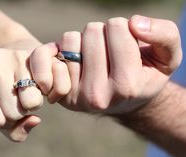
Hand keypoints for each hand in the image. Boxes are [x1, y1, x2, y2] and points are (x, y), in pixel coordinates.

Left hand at [0, 39, 42, 141]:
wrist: (21, 55)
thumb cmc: (9, 91)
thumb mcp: (2, 113)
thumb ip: (16, 131)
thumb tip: (35, 120)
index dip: (8, 122)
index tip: (9, 108)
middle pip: (13, 112)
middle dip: (21, 111)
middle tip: (20, 98)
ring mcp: (16, 55)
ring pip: (31, 102)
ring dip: (34, 102)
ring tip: (30, 89)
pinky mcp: (38, 51)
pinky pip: (47, 87)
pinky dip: (49, 91)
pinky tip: (42, 84)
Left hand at [30, 15, 181, 113]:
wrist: (125, 100)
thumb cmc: (144, 75)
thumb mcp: (167, 57)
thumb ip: (164, 35)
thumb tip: (134, 24)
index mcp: (126, 85)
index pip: (116, 27)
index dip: (123, 29)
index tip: (126, 44)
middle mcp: (98, 95)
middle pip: (92, 31)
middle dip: (102, 34)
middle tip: (109, 51)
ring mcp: (76, 96)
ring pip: (71, 39)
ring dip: (83, 42)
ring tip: (95, 58)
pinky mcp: (60, 93)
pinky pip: (48, 54)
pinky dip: (62, 49)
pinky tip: (76, 60)